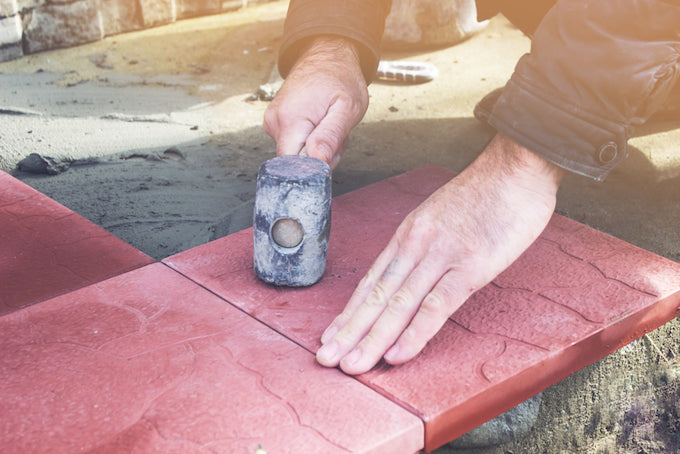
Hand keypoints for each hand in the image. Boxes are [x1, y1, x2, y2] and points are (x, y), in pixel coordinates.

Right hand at [263, 36, 368, 168]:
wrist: (327, 56)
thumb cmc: (340, 78)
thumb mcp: (347, 108)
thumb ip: (331, 136)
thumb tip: (318, 161)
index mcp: (290, 121)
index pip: (292, 167)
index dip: (314, 168)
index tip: (330, 153)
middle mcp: (275, 123)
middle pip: (296, 162)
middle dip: (320, 157)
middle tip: (337, 136)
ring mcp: (272, 122)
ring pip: (297, 154)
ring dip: (318, 147)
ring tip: (329, 125)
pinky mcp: (275, 122)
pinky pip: (294, 143)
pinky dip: (311, 140)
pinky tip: (320, 123)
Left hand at [316, 134, 565, 373]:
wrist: (517, 166)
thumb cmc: (485, 193)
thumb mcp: (442, 215)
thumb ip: (426, 245)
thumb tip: (415, 273)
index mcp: (409, 234)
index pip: (372, 280)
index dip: (349, 311)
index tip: (330, 335)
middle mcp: (416, 245)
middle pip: (376, 295)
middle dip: (349, 331)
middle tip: (326, 359)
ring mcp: (442, 256)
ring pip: (398, 304)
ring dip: (372, 339)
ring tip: (350, 366)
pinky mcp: (471, 266)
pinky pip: (437, 305)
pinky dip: (415, 332)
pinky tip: (397, 355)